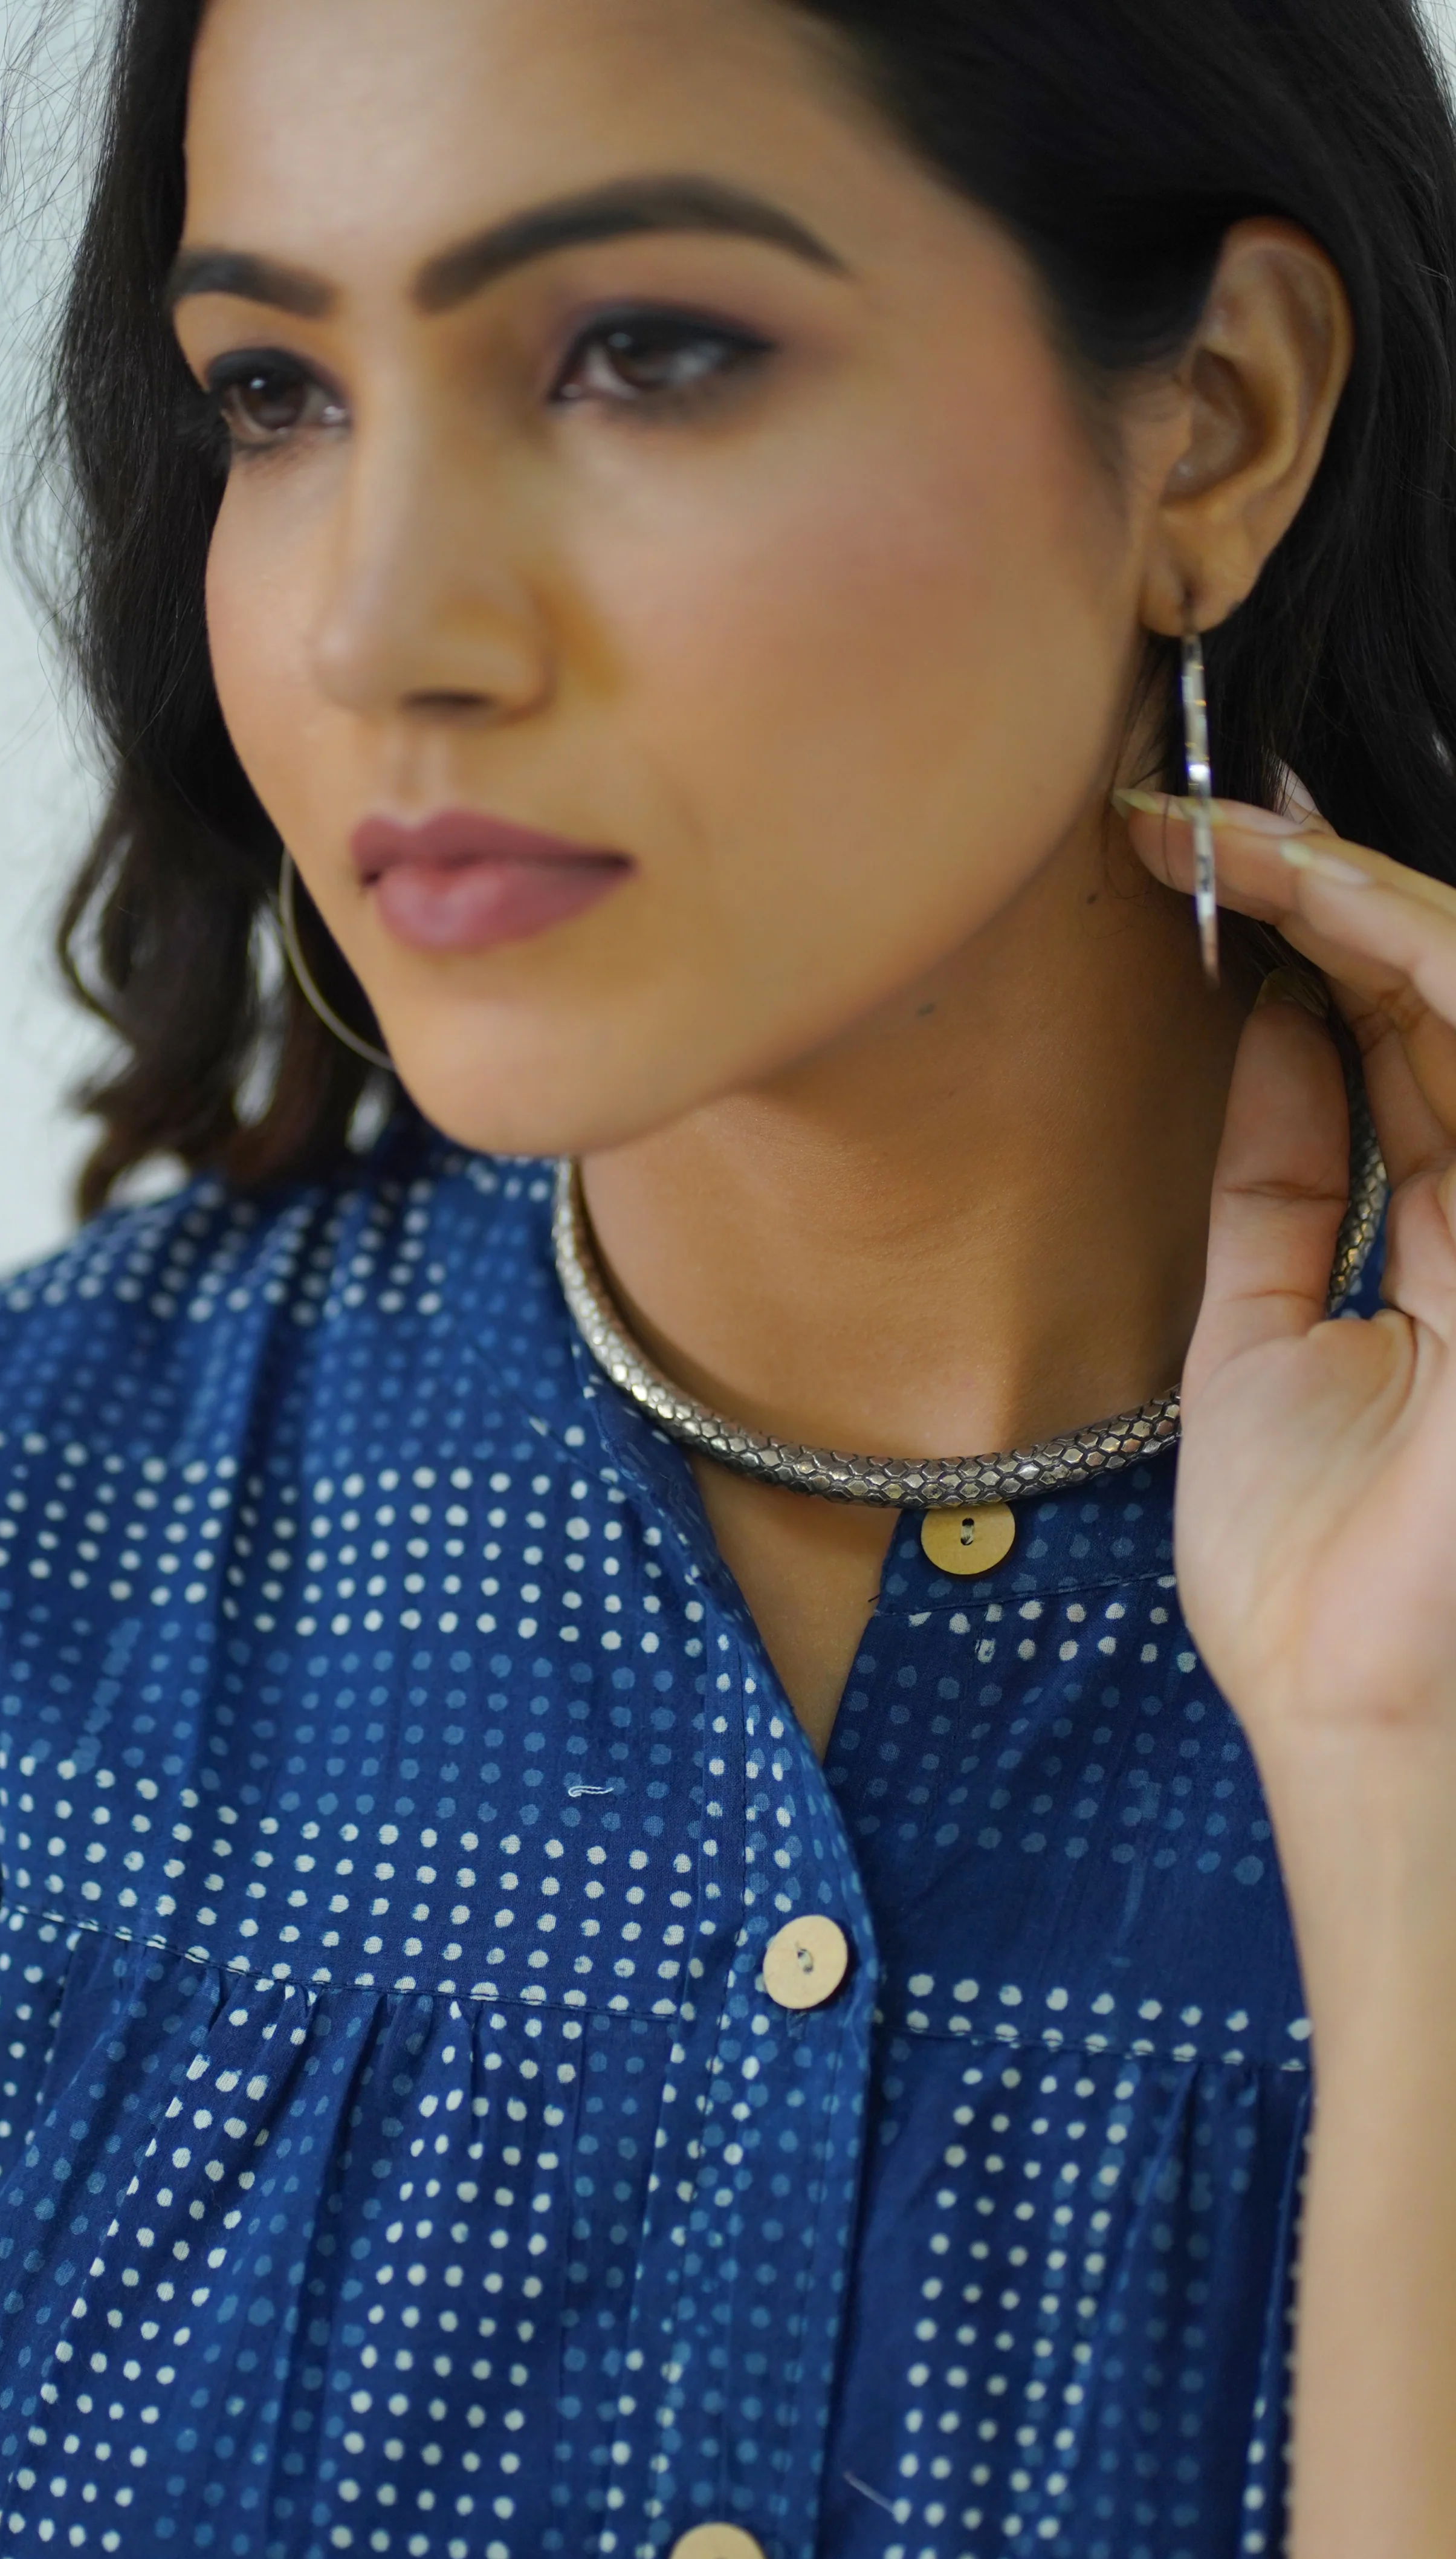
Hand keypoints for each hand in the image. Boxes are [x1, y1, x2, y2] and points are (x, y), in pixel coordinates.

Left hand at [1118, 788, 1455, 1774]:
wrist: (1352, 1701)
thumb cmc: (1314, 1558)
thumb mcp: (1259, 1331)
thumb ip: (1281, 1181)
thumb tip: (1274, 1026)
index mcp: (1454, 1225)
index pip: (1396, 1030)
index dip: (1302, 929)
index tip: (1178, 861)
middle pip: (1434, 985)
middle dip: (1312, 876)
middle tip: (1182, 809)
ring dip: (1344, 888)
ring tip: (1220, 830)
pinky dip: (1401, 956)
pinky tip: (1306, 899)